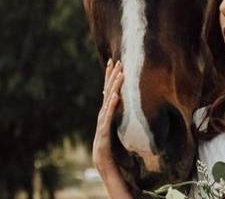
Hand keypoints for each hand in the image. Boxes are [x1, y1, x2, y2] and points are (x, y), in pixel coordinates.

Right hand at [92, 59, 123, 174]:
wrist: (104, 164)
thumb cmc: (110, 146)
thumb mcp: (115, 126)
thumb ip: (116, 115)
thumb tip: (122, 102)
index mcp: (106, 113)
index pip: (108, 91)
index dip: (111, 77)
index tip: (115, 62)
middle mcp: (103, 115)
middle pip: (107, 92)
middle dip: (112, 76)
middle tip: (117, 61)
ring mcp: (102, 123)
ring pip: (109, 101)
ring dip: (114, 87)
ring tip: (120, 74)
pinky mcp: (104, 132)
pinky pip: (108, 116)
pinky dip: (112, 105)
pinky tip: (116, 96)